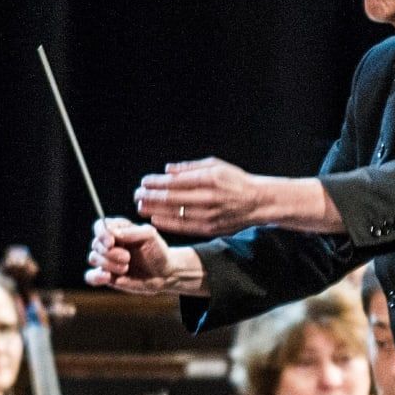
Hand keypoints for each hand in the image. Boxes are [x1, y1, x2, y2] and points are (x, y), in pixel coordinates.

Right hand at [85, 218, 205, 295]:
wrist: (164, 273)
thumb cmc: (158, 251)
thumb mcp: (150, 236)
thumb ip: (132, 232)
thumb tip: (112, 233)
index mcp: (118, 229)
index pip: (100, 226)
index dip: (102, 233)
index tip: (111, 242)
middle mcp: (109, 244)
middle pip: (95, 244)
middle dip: (110, 252)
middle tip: (127, 258)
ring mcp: (107, 260)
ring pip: (94, 258)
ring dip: (108, 264)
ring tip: (126, 268)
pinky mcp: (107, 276)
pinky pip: (90, 276)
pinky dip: (95, 277)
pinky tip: (107, 277)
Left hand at [135, 158, 268, 236]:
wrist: (257, 202)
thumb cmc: (234, 180)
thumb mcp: (215, 165)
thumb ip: (189, 167)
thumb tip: (167, 170)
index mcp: (210, 179)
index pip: (176, 182)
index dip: (157, 182)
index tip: (144, 182)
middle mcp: (208, 198)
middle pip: (172, 198)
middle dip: (151, 196)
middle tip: (137, 194)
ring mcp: (209, 215)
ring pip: (175, 214)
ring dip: (155, 210)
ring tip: (140, 206)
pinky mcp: (209, 229)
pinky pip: (183, 226)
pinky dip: (167, 223)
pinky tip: (155, 219)